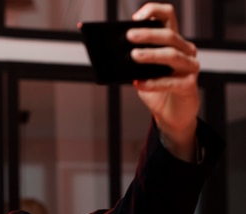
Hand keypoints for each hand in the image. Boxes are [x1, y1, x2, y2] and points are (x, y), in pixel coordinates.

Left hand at [128, 2, 199, 158]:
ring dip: (152, 55)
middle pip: (169, 35)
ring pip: (172, 55)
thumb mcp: (141, 73)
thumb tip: (110, 55)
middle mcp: (185, 51)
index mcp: (173, 42)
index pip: (168, 17)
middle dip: (147, 34)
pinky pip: (171, 82)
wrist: (171, 116)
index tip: (136, 17)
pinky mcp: (189, 86)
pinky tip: (138, 83)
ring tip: (133, 56)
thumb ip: (132, 63)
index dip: (154, 12)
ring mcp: (189, 67)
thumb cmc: (156, 90)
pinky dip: (153, 83)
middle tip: (128, 35)